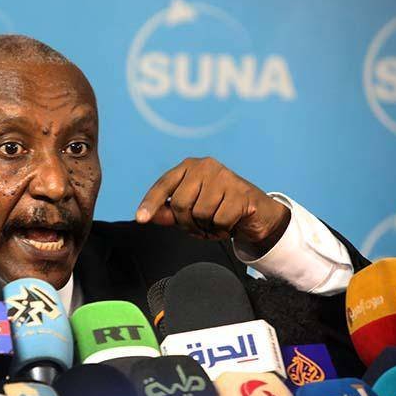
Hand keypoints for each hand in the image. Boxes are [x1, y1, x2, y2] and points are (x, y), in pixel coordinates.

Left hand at [135, 157, 290, 253]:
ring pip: (201, 213)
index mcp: (188, 167)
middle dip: (187, 223)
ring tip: (215, 223)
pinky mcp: (241, 192)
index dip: (151, 203)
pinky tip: (229, 223)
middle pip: (181, 204)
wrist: (255, 212)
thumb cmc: (218, 208)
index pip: (164, 185)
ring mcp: (224, 177)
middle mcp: (205, 166)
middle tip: (199, 226)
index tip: (140, 218)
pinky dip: (222, 229)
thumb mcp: (190, 210)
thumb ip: (169, 212)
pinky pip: (220, 220)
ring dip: (206, 227)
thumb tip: (149, 216)